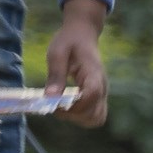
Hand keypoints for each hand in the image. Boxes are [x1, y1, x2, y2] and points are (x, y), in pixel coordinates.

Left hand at [50, 1, 109, 127]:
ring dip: (77, 118)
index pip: (91, 96)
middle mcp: (102, 86)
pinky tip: (67, 106)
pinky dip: (81, 116)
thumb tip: (50, 98)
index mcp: (93, 73)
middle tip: (55, 104)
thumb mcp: (57, 53)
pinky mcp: (98, 97)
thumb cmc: (69, 41)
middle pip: (95, 114)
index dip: (74, 105)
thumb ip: (55, 75)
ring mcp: (102, 93)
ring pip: (97, 118)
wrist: (83, 34)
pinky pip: (95, 115)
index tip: (55, 104)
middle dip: (73, 115)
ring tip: (61, 106)